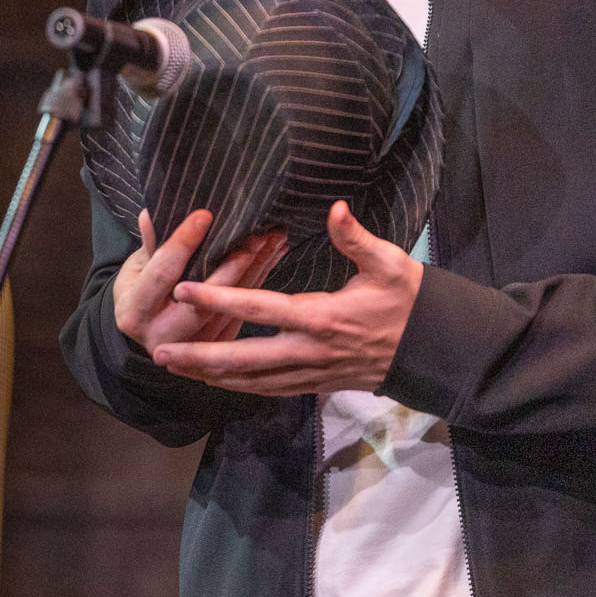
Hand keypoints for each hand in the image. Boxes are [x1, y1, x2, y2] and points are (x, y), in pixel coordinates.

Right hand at [114, 208, 288, 355]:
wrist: (147, 328)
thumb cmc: (139, 290)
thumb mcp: (137, 267)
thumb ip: (150, 245)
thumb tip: (151, 215)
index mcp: (135, 313)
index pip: (163, 273)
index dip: (183, 244)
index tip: (204, 216)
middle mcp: (161, 336)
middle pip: (202, 301)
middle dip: (232, 266)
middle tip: (256, 237)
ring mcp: (191, 349)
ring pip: (229, 309)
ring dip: (255, 271)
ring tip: (273, 241)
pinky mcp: (214, 351)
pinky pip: (241, 316)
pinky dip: (258, 284)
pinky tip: (271, 258)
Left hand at [154, 200, 421, 395]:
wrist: (438, 350)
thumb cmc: (412, 302)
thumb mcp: (391, 264)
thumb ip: (357, 238)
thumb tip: (335, 207)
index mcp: (323, 317)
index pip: (259, 306)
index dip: (217, 298)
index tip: (181, 290)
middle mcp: (311, 350)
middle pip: (244, 357)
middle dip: (199, 356)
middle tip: (158, 351)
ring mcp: (313, 372)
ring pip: (252, 380)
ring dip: (211, 375)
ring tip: (172, 368)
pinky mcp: (318, 384)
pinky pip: (271, 389)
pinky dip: (239, 386)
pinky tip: (215, 381)